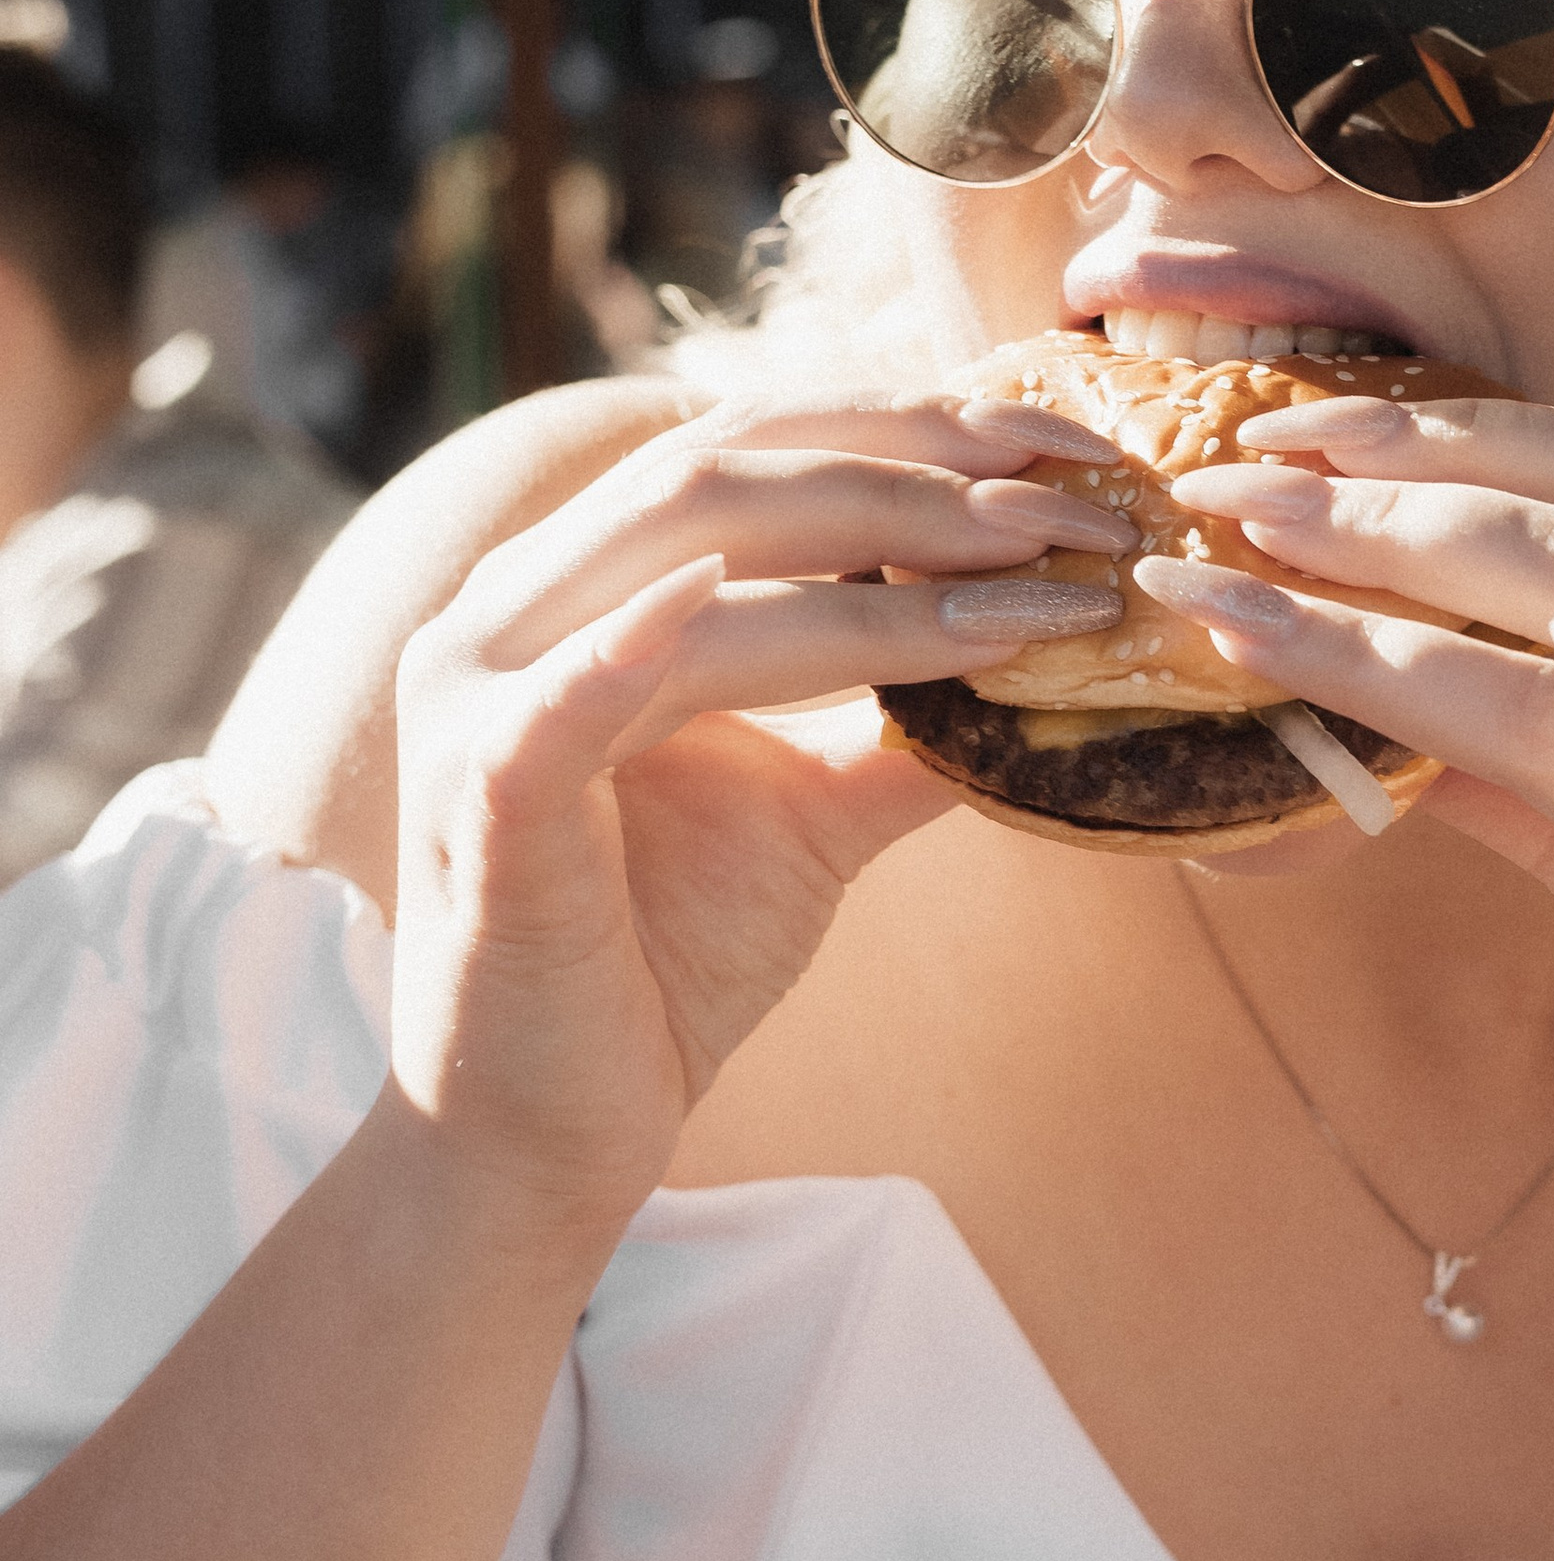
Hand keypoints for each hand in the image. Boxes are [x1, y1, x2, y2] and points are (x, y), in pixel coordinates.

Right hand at [385, 389, 1134, 1231]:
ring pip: (682, 566)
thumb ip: (906, 730)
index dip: (907, 426)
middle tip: (1070, 497)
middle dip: (913, 471)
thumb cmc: (665, 962)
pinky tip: (726, 603)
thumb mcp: (815, 820)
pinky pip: (555, 708)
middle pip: (722, 473)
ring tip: (1022, 557)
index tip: (1060, 445)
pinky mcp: (476, 805)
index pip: (750, 449)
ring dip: (868, 553)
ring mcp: (478, 699)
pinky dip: (633, 648)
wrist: (551, 1134)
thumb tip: (1055, 664)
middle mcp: (514, 610)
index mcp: (584, 587)